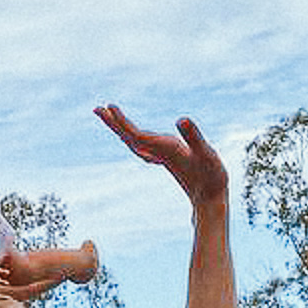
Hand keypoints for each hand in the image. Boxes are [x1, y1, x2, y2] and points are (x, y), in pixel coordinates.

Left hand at [97, 106, 228, 204]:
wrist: (211, 200)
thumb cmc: (211, 176)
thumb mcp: (206, 154)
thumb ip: (194, 137)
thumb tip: (181, 119)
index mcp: (164, 149)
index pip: (136, 134)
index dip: (122, 122)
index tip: (109, 107)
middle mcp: (158, 152)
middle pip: (129, 137)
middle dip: (113, 123)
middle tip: (96, 109)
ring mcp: (161, 157)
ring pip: (134, 142)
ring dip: (121, 128)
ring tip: (109, 116)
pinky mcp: (167, 159)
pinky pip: (144, 146)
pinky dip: (134, 137)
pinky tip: (134, 138)